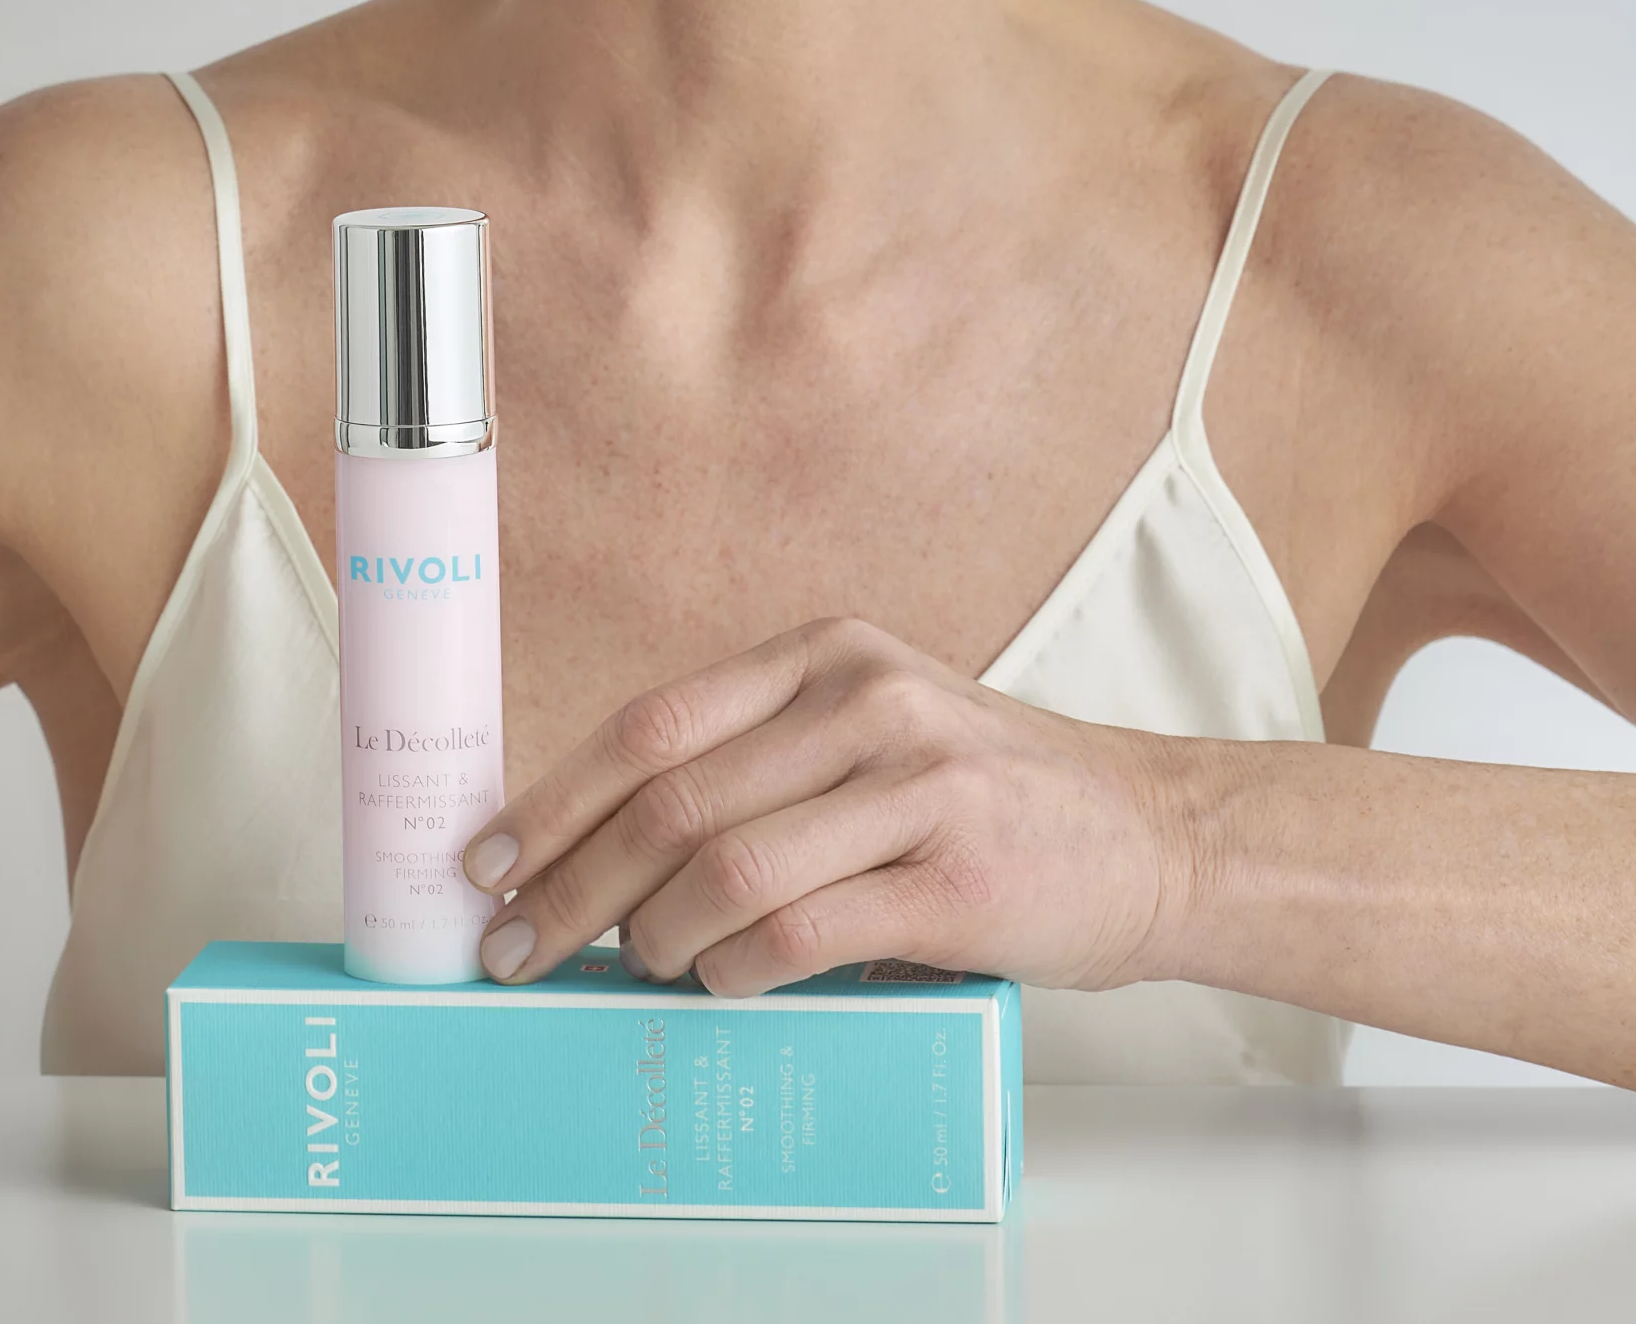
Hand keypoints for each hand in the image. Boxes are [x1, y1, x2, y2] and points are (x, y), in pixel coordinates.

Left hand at [461, 616, 1196, 995]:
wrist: (1149, 835)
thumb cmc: (988, 794)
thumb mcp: (875, 729)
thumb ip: (760, 760)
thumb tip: (600, 849)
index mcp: (828, 654)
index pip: (651, 725)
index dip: (551, 800)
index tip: (486, 861)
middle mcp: (867, 703)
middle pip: (669, 801)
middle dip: (570, 885)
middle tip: (518, 945)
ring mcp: (915, 786)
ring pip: (723, 870)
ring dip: (653, 938)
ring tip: (640, 967)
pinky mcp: (951, 878)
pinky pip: (798, 932)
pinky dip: (737, 969)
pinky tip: (726, 981)